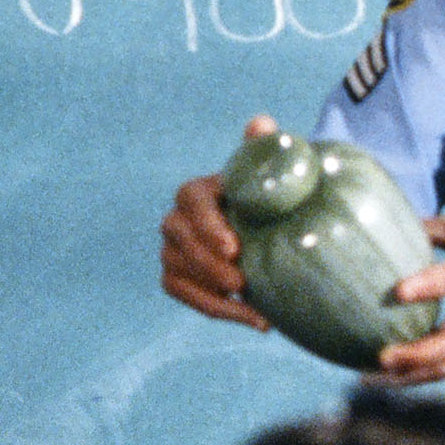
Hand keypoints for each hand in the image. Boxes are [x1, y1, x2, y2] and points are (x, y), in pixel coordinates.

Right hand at [159, 114, 279, 330]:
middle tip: (243, 282)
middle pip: (179, 241)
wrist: (265, 228)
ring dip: (215, 294)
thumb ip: (265, 149)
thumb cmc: (267, 198)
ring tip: (256, 309)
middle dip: (208, 264)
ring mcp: (173, 250)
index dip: (208, 224)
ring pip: (178, 272)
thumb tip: (262, 123)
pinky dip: (217, 311)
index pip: (191, 201)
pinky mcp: (177, 276)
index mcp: (198, 191)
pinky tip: (257, 321)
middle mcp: (177, 219)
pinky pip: (185, 295)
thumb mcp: (271, 174)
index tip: (235, 247)